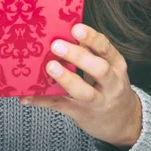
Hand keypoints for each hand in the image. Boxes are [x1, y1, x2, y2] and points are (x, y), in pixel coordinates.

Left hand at [18, 23, 142, 148]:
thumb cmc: (109, 84)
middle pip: (99, 69)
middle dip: (78, 56)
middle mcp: (111, 84)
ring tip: (50, 67)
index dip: (91, 37)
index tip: (75, 28)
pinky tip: (27, 96)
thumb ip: (91, 50)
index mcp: (116, 65)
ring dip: (65, 78)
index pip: (106, 48)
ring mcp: (98, 101)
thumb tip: (65, 30)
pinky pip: (61, 106)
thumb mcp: (108, 66)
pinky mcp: (82, 113)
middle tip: (56, 45)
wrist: (123, 121)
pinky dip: (43, 101)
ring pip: (83, 91)